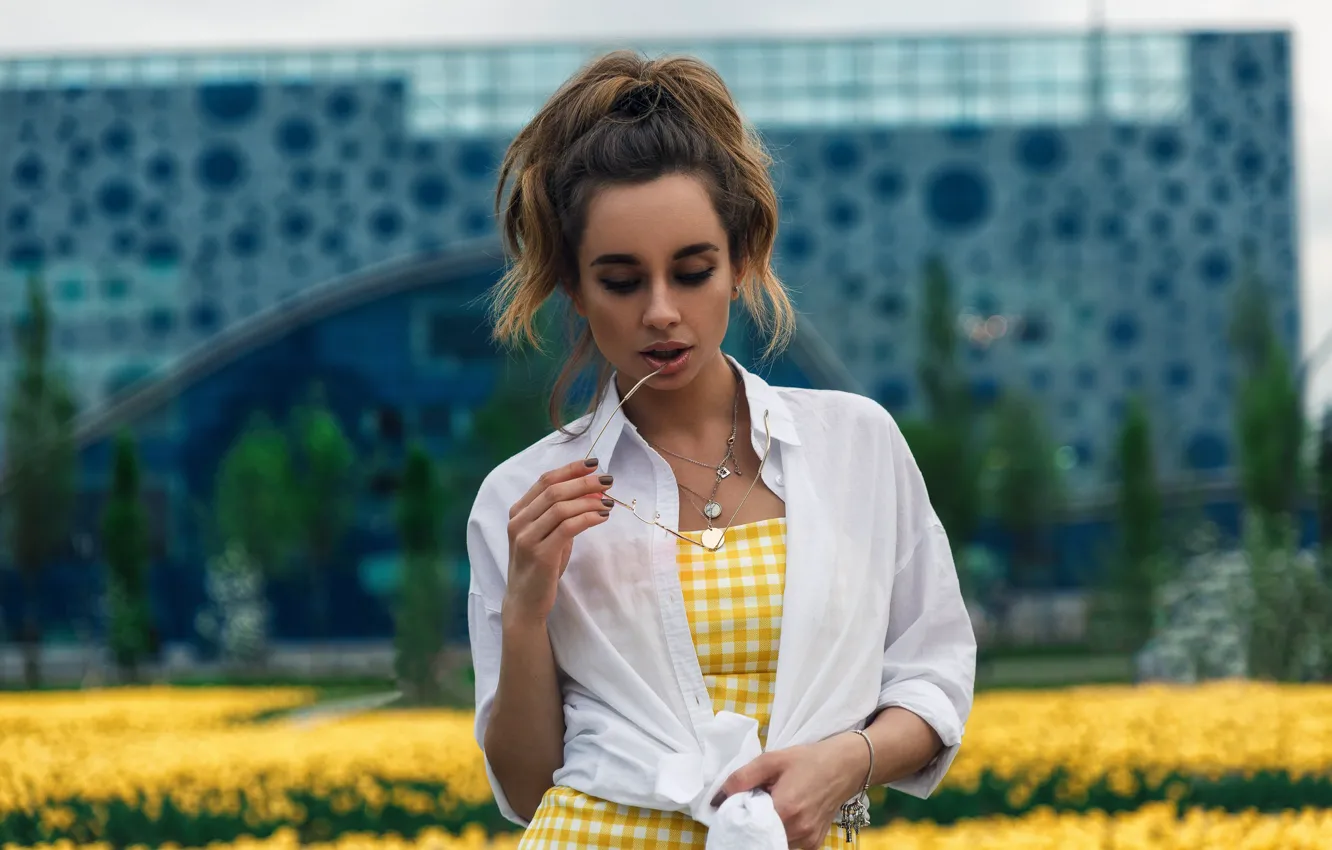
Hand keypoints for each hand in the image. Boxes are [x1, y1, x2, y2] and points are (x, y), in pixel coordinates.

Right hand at [503, 458, 613, 622]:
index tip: (593, 463)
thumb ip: (562, 514)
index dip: (570, 469)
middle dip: (583, 482)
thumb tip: (592, 492)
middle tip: (608, 480)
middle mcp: (518, 521)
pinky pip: (567, 528)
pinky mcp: (540, 554)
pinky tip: (602, 516)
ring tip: (609, 500)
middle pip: (553, 490)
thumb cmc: (539, 567)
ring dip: (588, 500)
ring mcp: (526, 538)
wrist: (524, 602)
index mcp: (518, 512)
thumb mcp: (547, 535)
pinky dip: (587, 518)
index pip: (544, 480)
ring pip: (560, 507)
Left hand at [714, 734, 868, 849]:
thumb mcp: (772, 760)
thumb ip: (741, 778)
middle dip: (751, 824)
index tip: (736, 806)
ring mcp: (808, 840)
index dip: (738, 817)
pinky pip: (789, 845)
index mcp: (785, 809)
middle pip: (760, 837)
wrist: (845, 766)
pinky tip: (783, 817)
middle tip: (753, 806)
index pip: (748, 825)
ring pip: (773, 843)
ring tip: (771, 808)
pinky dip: (780, 835)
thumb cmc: (808, 760)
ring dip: (766, 830)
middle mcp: (798, 830)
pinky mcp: (814, 844)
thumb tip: (716, 799)